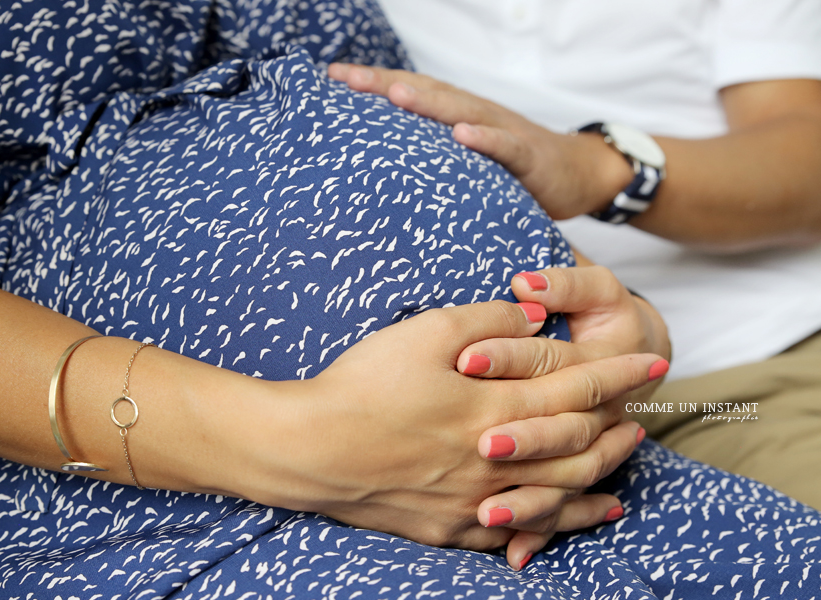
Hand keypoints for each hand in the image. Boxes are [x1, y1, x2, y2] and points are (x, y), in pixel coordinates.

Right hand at [229, 300, 665, 550]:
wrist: (310, 450)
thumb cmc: (363, 386)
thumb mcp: (424, 332)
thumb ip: (487, 321)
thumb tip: (536, 319)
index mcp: (493, 408)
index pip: (576, 391)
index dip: (618, 377)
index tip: (652, 365)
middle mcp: (496, 460)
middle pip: (577, 448)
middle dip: (617, 429)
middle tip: (644, 416)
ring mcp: (475, 500)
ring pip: (558, 495)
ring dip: (598, 478)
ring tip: (624, 466)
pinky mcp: (451, 526)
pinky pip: (517, 530)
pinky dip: (554, 525)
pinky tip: (570, 519)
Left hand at [327, 63, 631, 219]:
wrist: (578, 172)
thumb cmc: (514, 168)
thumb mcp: (468, 161)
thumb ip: (434, 159)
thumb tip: (381, 173)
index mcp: (457, 116)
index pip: (411, 93)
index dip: (374, 84)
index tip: (333, 78)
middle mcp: (475, 115)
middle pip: (427, 93)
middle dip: (386, 84)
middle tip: (347, 78)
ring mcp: (503, 132)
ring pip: (462, 111)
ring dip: (429, 102)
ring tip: (395, 95)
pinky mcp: (529, 157)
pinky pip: (506, 146)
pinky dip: (485, 139)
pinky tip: (463, 135)